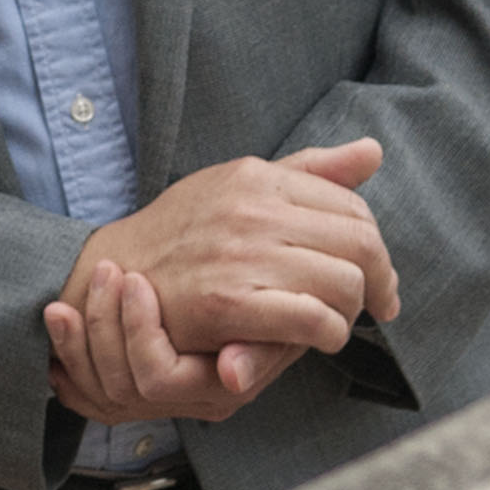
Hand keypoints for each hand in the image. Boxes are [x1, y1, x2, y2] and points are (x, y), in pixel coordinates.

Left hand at [45, 258, 305, 425]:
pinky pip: (88, 396)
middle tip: (105, 271)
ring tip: (63, 301)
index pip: (158, 377)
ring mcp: (156, 401)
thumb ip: (259, 349)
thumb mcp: (280, 323)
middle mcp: (184, 403)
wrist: (263, 302)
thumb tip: (233, 373)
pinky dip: (66, 365)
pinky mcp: (131, 388)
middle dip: (101, 324)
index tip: (135, 279)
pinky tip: (60, 334)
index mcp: (216, 389)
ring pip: (98, 392)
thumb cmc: (274, 306)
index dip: (138, 330)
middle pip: (120, 386)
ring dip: (73, 343)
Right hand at [62, 138, 397, 358]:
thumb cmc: (182, 235)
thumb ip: (307, 171)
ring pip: (345, 283)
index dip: (376, 248)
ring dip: (352, 311)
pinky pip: (313, 320)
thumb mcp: (237, 187)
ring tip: (337, 321)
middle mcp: (251, 209)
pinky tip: (317, 338)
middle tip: (375, 306)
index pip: (353, 208)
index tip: (375, 277)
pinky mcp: (226, 302)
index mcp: (256, 177)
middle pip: (361, 244)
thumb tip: (373, 151)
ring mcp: (239, 254)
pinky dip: (329, 335)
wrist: (110, 273)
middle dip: (379, 281)